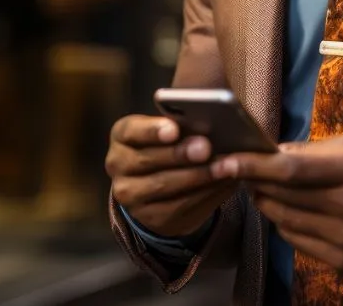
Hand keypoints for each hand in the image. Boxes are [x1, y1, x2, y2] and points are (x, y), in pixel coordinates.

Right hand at [107, 115, 236, 238]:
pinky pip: (178, 207)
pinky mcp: (150, 217)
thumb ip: (183, 127)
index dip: (152, 130)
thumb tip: (210, 124)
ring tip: (224, 166)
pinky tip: (224, 183)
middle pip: (147, 160)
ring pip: (163, 186)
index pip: (131, 130)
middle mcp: (118, 165)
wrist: (161, 188)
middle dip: (180, 154)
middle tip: (206, 147)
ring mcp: (130, 195)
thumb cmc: (170, 147)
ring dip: (198, 176)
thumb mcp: (170, 132)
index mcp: (122, 136)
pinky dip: (205, 193)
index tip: (174, 129)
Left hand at [215, 136, 342, 274]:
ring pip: (284, 220)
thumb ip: (314, 152)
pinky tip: (288, 211)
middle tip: (235, 170)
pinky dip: (285, 224)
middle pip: (282, 196)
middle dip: (253, 182)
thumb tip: (271, 153)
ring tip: (261, 188)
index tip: (226, 161)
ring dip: (266, 203)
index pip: (290, 170)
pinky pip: (297, 240)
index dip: (253, 166)